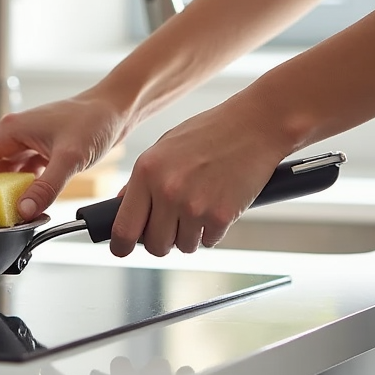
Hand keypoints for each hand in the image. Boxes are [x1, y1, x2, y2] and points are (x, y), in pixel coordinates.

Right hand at [0, 89, 132, 220]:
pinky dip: (27, 190)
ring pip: (9, 176)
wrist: (117, 109)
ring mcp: (30, 144)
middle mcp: (16, 135)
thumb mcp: (68, 157)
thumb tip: (24, 210)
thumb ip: (45, 187)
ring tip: (4, 216)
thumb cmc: (93, 119)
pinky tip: (29, 205)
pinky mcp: (44, 152)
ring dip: (9, 194)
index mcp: (11, 130)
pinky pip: (27, 176)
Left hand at [111, 94, 291, 257]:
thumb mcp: (163, 148)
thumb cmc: (209, 133)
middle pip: (155, 245)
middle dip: (162, 241)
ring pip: (184, 246)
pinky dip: (212, 231)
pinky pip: (209, 241)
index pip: (124, 227)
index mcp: (146, 172)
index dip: (121, 246)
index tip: (123, 249)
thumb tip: (122, 208)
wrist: (254, 125)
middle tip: (172, 226)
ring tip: (199, 208)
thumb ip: (141, 180)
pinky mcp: (221, 216)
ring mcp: (195, 206)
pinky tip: (217, 205)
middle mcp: (167, 191)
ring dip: (190, 236)